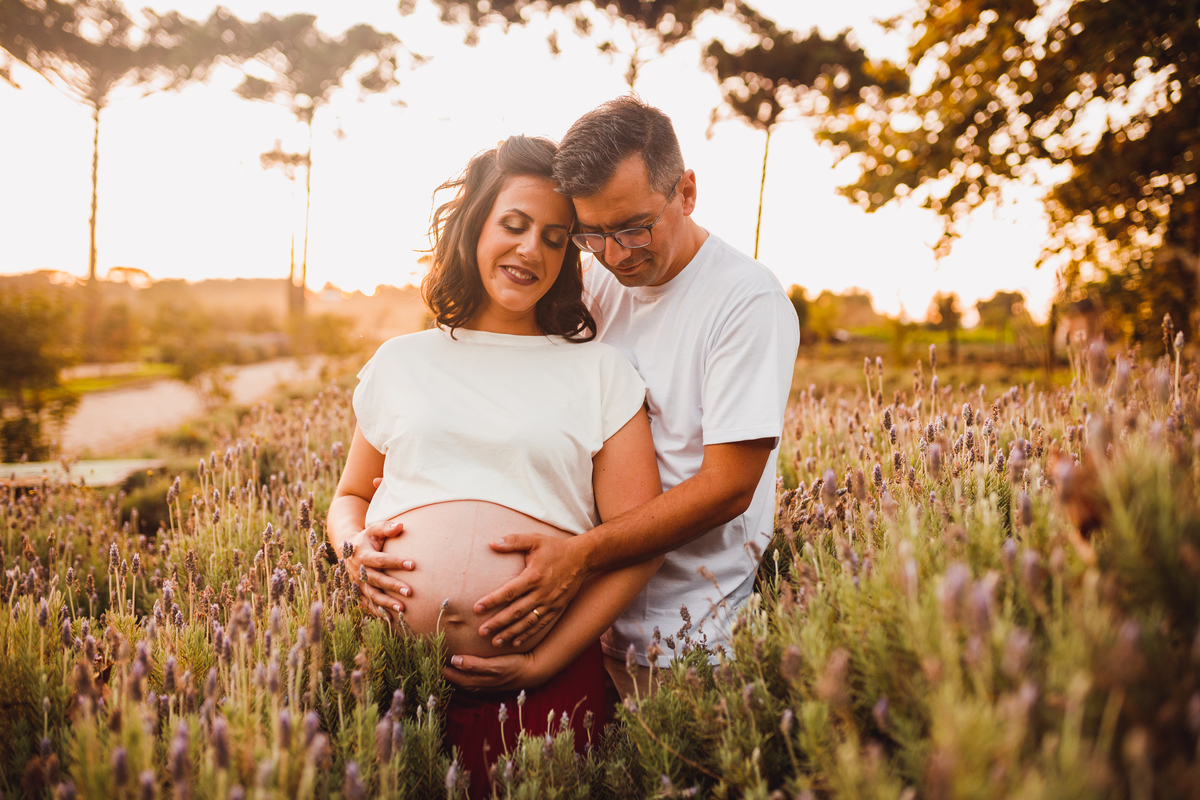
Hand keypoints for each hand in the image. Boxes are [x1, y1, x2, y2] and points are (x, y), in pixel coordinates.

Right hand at [344, 515, 413, 621]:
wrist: (347, 550)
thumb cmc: (367, 538)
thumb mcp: (373, 529)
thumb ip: (386, 527)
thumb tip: (401, 525)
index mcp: (363, 555)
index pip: (381, 559)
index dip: (396, 562)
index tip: (413, 565)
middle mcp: (359, 571)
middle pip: (377, 580)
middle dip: (393, 586)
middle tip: (410, 592)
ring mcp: (357, 583)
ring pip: (372, 595)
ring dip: (386, 603)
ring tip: (402, 609)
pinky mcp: (358, 592)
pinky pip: (368, 603)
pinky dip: (377, 611)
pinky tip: (390, 619)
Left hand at [443, 651, 540, 691]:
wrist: (532, 672)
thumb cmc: (513, 666)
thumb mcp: (494, 665)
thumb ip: (474, 664)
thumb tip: (454, 660)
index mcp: (480, 681)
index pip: (456, 679)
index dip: (445, 672)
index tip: (433, 663)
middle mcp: (482, 685)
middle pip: (459, 683)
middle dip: (448, 676)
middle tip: (435, 666)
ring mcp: (488, 685)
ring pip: (466, 684)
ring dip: (456, 679)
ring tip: (446, 671)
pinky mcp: (494, 683)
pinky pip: (475, 684)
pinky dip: (466, 680)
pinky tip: (465, 676)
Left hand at [473, 533, 588, 647]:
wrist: (582, 558)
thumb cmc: (555, 548)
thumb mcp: (535, 540)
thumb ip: (513, 541)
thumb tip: (491, 543)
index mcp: (534, 576)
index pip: (509, 592)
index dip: (492, 601)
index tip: (476, 608)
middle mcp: (542, 592)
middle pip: (516, 611)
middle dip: (497, 623)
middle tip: (481, 632)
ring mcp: (550, 603)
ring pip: (527, 622)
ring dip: (510, 633)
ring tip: (495, 642)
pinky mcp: (557, 609)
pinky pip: (540, 625)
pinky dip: (528, 634)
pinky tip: (515, 642)